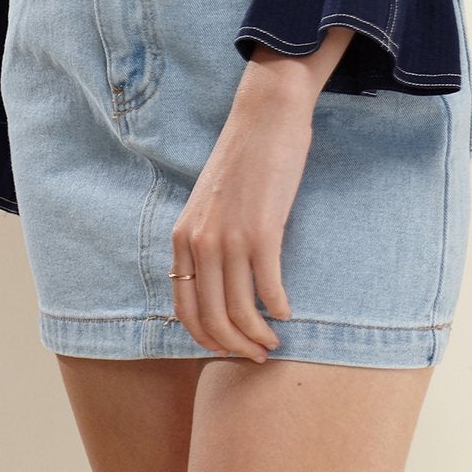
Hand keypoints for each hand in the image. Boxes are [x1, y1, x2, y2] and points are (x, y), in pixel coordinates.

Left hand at [169, 83, 312, 362]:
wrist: (265, 116)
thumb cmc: (244, 159)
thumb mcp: (209, 204)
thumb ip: (207, 241)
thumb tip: (218, 286)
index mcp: (182, 237)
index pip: (185, 310)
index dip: (207, 339)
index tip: (229, 350)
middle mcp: (199, 242)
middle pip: (212, 319)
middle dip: (235, 347)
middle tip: (258, 356)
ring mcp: (230, 238)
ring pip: (239, 311)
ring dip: (258, 336)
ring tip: (274, 341)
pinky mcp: (263, 231)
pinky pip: (268, 288)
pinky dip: (279, 309)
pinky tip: (288, 312)